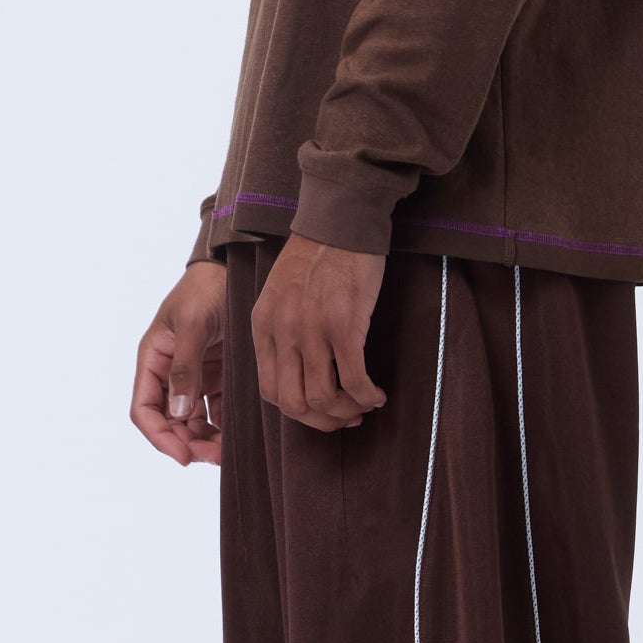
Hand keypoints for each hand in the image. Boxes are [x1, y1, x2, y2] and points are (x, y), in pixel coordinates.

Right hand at [130, 263, 227, 466]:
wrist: (233, 268)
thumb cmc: (205, 289)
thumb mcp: (193, 324)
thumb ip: (185, 368)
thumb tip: (179, 412)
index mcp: (152, 360)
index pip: (144, 409)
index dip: (160, 437)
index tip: (183, 456)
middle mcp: (169, 373)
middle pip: (169, 422)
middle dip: (187, 443)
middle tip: (214, 458)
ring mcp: (193, 376)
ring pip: (191, 421)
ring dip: (205, 440)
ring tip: (227, 452)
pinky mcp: (216, 376)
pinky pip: (214, 411)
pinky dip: (222, 427)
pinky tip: (237, 435)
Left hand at [251, 236, 387, 432]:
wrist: (340, 221)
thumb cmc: (316, 255)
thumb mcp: (281, 294)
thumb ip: (282, 330)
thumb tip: (299, 371)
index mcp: (264, 326)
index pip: (270, 392)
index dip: (297, 412)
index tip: (320, 411)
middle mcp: (283, 332)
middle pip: (294, 404)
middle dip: (322, 420)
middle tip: (345, 417)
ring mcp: (312, 330)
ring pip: (323, 398)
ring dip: (348, 411)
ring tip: (364, 404)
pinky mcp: (344, 325)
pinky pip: (353, 380)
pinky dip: (367, 395)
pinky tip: (378, 393)